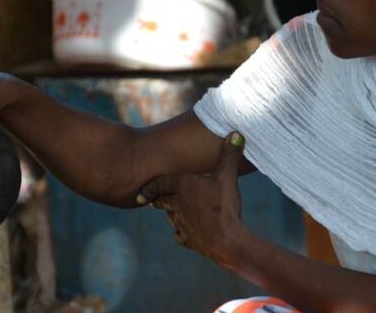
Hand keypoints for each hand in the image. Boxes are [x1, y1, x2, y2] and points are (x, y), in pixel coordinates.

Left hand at [137, 132, 246, 266]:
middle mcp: (177, 205)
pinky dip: (182, 233)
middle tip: (154, 200)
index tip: (140, 194)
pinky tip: (187, 232)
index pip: (158, 184)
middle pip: (162, 201)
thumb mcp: (228, 176)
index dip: (148, 187)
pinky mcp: (189, 240)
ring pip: (171, 218)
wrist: (226, 241)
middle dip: (158, 199)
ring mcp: (182, 224)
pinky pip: (181, 236)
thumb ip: (229, 154)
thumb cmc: (223, 205)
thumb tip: (235, 133)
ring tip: (173, 212)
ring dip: (171, 214)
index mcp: (182, 186)